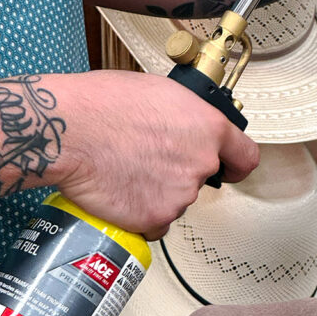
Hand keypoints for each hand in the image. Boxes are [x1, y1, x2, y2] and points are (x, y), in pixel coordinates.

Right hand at [55, 70, 259, 239]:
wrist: (71, 131)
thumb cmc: (103, 104)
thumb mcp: (158, 91)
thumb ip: (184, 116)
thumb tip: (182, 125)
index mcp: (208, 128)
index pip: (245, 158)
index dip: (235, 165)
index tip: (228, 170)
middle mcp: (201, 164)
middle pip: (200, 178)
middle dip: (180, 174)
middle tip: (149, 161)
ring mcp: (180, 195)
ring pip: (176, 201)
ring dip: (157, 193)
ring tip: (127, 171)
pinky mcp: (156, 218)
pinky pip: (154, 223)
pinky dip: (141, 215)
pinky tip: (122, 194)